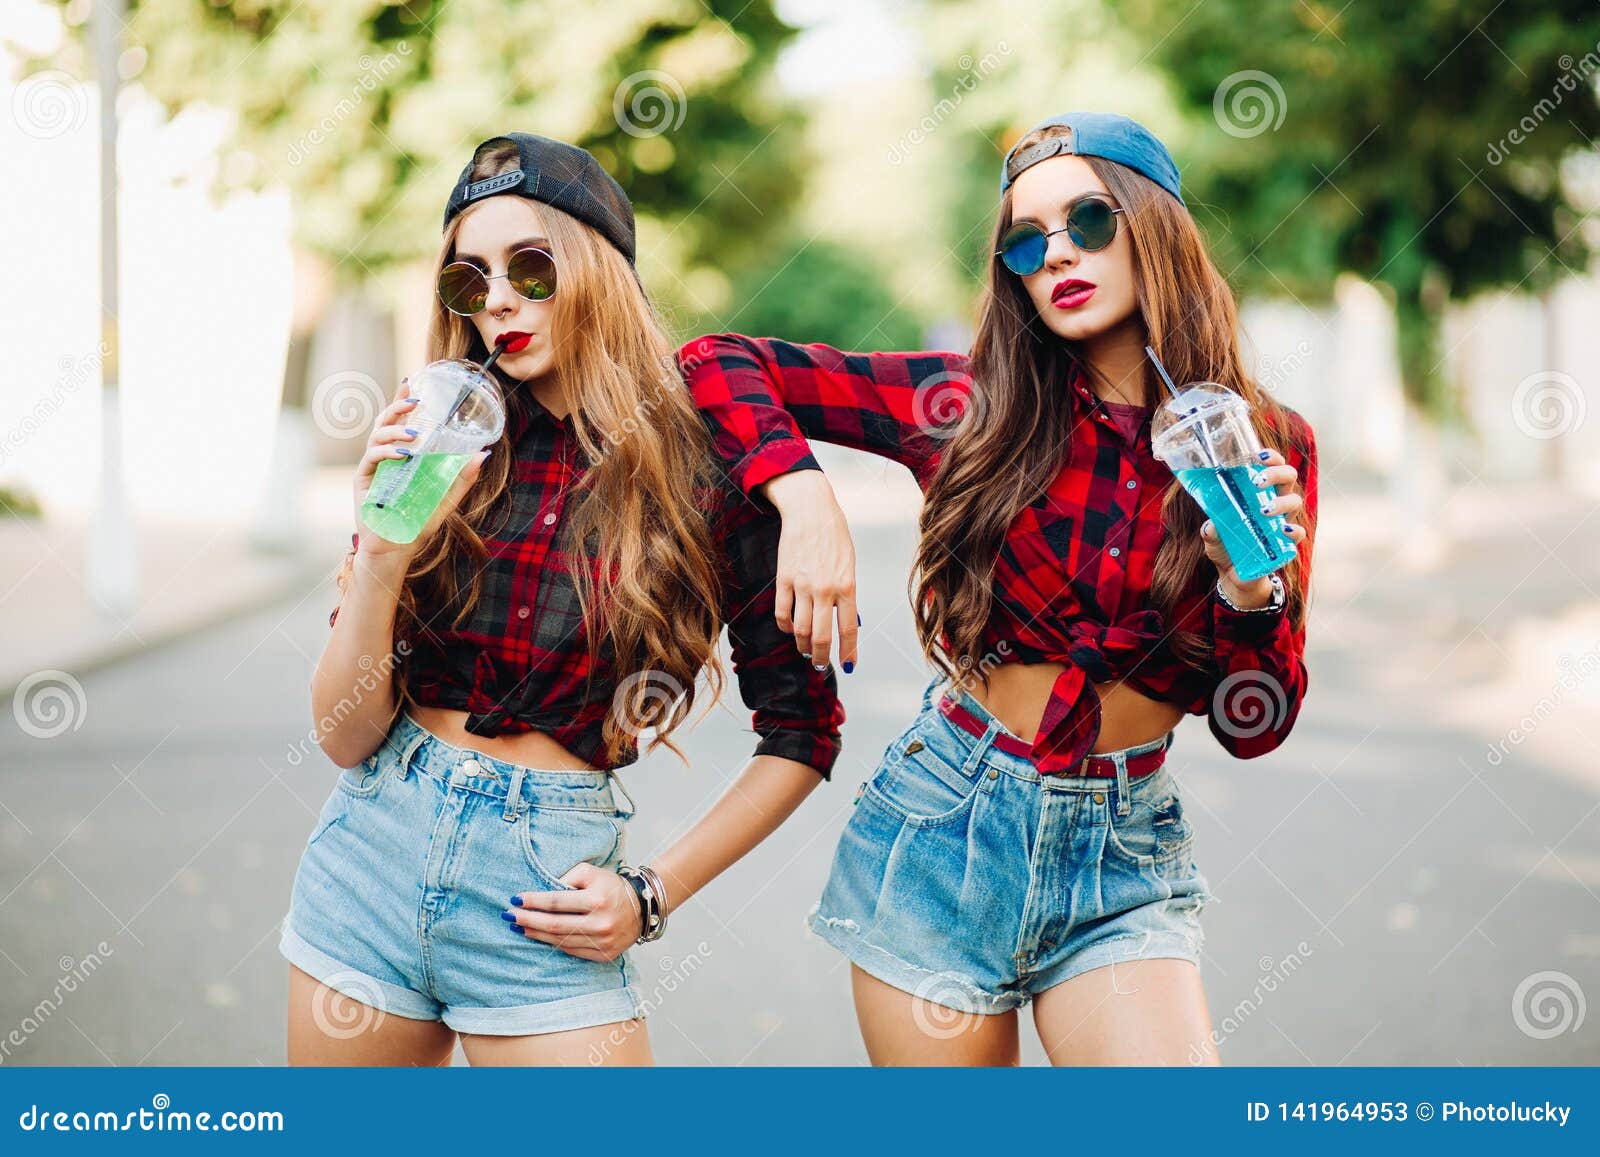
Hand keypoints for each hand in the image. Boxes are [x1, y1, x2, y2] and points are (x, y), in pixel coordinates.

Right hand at [353, 376, 490, 559]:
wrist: (395, 550)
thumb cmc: (417, 525)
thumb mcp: (446, 499)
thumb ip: (462, 478)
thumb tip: (483, 454)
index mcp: (400, 457)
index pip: (400, 423)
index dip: (402, 402)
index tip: (411, 383)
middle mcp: (384, 458)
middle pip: (385, 423)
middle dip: (398, 408)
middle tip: (416, 401)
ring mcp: (372, 468)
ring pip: (377, 436)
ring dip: (396, 431)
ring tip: (415, 435)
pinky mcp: (363, 481)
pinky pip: (372, 459)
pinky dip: (387, 453)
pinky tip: (403, 455)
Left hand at [506, 863, 643, 961]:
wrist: (643, 907)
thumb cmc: (611, 886)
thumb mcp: (591, 872)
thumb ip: (567, 876)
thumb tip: (541, 892)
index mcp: (597, 899)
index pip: (556, 902)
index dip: (533, 901)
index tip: (515, 899)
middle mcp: (600, 923)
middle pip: (554, 925)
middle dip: (528, 920)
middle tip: (509, 916)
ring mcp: (603, 942)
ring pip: (560, 941)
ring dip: (536, 934)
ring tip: (519, 928)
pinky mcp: (604, 954)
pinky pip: (572, 951)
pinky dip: (553, 944)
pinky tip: (540, 937)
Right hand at [760, 471, 858, 672]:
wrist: (810, 511)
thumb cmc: (834, 536)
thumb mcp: (849, 565)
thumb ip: (847, 594)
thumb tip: (843, 621)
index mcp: (847, 586)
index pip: (849, 629)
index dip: (849, 652)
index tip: (849, 664)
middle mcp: (825, 589)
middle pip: (821, 637)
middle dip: (821, 658)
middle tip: (821, 665)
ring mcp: (803, 585)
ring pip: (801, 630)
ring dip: (803, 645)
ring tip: (806, 650)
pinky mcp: (784, 579)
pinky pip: (782, 613)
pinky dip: (786, 627)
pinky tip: (790, 629)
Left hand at [1200, 447, 1306, 601]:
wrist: (1234, 575)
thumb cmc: (1225, 546)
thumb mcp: (1212, 536)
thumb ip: (1210, 530)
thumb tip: (1210, 525)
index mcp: (1258, 491)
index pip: (1270, 465)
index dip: (1269, 457)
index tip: (1258, 455)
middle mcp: (1275, 500)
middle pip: (1288, 476)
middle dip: (1277, 473)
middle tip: (1258, 482)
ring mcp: (1283, 520)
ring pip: (1295, 500)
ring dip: (1282, 502)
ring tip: (1264, 510)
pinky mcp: (1287, 542)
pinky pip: (1299, 532)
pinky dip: (1294, 530)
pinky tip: (1284, 530)